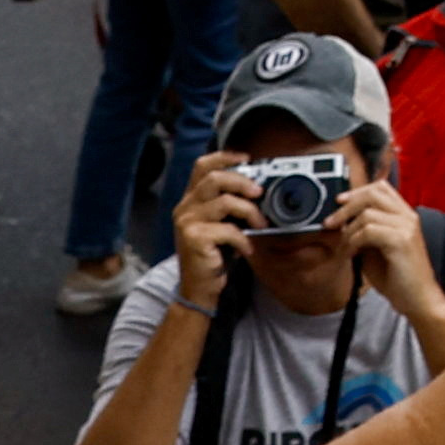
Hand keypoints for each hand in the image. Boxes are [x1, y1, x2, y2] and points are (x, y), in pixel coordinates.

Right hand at [168, 152, 267, 291]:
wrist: (198, 288)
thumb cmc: (214, 254)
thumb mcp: (221, 223)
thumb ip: (230, 204)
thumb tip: (259, 187)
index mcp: (191, 199)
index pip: (201, 166)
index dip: (224, 157)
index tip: (247, 158)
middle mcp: (185, 207)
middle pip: (215, 178)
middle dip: (243, 182)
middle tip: (260, 192)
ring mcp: (186, 222)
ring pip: (225, 202)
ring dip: (250, 212)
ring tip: (260, 225)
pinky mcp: (194, 238)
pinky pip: (228, 230)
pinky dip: (243, 239)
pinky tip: (247, 249)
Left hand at [334, 175, 438, 308]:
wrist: (418, 299)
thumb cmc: (398, 278)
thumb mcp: (377, 250)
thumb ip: (365, 233)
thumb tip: (342, 224)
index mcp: (404, 215)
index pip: (381, 188)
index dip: (357, 192)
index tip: (339, 203)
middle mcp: (408, 216)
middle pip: (373, 193)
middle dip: (347, 206)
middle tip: (330, 223)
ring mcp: (406, 227)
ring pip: (368, 213)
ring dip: (348, 231)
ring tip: (343, 248)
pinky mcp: (401, 241)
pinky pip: (369, 231)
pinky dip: (353, 241)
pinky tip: (350, 254)